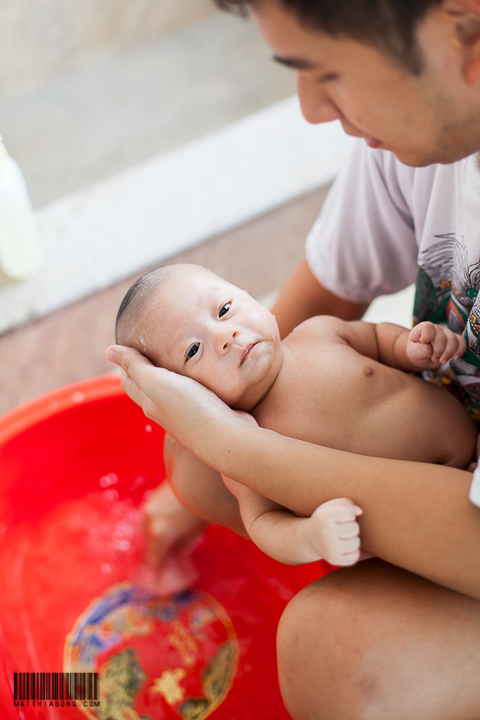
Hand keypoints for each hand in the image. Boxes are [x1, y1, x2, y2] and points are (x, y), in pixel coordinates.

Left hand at [105, 345, 236, 452]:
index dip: (126, 362)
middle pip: (149, 388)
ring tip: (178, 357)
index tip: (132, 343)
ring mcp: (186, 415)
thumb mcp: (156, 381)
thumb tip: (108, 351)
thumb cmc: (190, 408)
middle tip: (153, 347)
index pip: (130, 381)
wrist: (227, 437)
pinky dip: (193, 383)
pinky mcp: (207, 414)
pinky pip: (194, 396)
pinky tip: (203, 376)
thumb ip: (135, 365)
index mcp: (149, 403)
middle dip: (147, 368)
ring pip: (172, 393)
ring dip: (172, 376)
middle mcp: (165, 412)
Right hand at [143, 477, 206, 565]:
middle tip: (166, 560)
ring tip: (167, 543)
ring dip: (154, 539)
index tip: (161, 576)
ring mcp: (147, 510)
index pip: (155, 559)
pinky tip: (165, 527)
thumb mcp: (193, 533)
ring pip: (145, 532)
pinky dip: (154, 526)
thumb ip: (179, 547)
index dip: (158, 569)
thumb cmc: (200, 508)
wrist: (198, 477)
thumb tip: (172, 554)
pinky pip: (148, 520)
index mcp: (160, 535)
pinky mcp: (149, 500)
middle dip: (156, 553)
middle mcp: (149, 523)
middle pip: (148, 546)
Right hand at [305, 497, 362, 565]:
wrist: (310, 538)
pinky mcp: (334, 560)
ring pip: (356, 543)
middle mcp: (325, 532)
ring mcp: (329, 548)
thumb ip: (346, 503)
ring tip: (342, 537)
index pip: (349, 513)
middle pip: (354, 528)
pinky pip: (355, 556)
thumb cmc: (325, 519)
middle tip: (341, 527)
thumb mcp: (331, 506)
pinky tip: (343, 547)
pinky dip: (352, 551)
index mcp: (324, 516)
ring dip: (352, 539)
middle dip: (351, 526)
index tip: (342, 516)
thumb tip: (360, 512)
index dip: (349, 514)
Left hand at [406, 321, 465, 367]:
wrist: (421, 357)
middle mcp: (435, 328)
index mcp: (422, 328)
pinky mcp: (454, 339)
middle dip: (438, 351)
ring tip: (442, 361)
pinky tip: (455, 358)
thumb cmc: (415, 352)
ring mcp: (445, 333)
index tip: (424, 345)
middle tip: (434, 359)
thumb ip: (421, 349)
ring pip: (453, 339)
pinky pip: (461, 342)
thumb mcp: (413, 352)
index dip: (427, 337)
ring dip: (448, 353)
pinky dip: (460, 350)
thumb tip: (431, 350)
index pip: (428, 327)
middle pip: (442, 337)